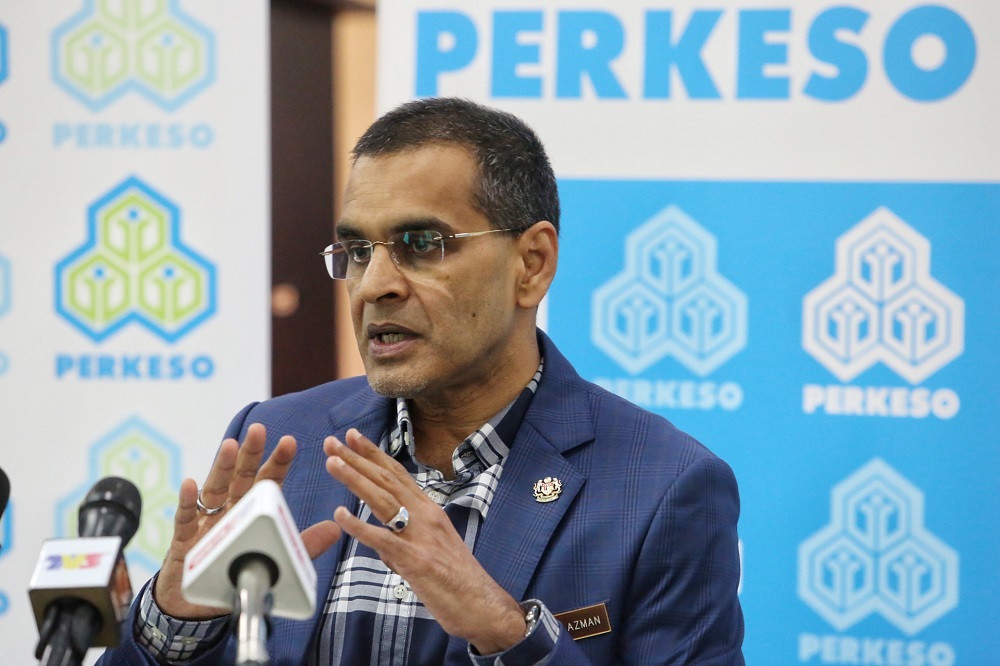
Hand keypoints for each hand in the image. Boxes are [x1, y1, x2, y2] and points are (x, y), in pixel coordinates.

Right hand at [154, 423, 341, 618]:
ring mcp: (206, 523)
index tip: (290, 442)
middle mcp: (229, 512)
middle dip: (251, 454)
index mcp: (251, 513)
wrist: (197, 607)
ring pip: (214, 490)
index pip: (267, 483)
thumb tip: (335, 529)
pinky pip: (186, 518)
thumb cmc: (234, 575)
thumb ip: (302, 545)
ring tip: (230, 445)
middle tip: (260, 430)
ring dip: (221, 467)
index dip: (278, 463)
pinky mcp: (185, 542)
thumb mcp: (274, 559)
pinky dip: (188, 501)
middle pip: (241, 478)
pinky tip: (190, 484)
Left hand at [324, 429, 525, 654]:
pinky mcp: (416, 560)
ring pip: (384, 500)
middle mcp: (426, 516)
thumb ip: (406, 536)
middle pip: (387, 480)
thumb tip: (382, 538)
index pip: (398, 475)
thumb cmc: (457, 580)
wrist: (482, 605)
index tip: (353, 436)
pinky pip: (383, 539)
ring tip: (332, 463)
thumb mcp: (432, 547)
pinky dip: (359, 526)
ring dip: (355, 479)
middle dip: (357, 459)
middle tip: (332, 442)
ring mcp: (421, 537)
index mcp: (429, 511)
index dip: (374, 454)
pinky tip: (340, 516)